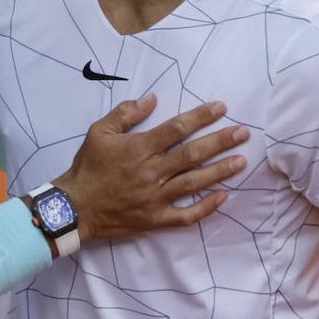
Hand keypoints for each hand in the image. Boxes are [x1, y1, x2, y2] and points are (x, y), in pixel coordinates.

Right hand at [54, 95, 247, 242]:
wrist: (75, 207)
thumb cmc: (87, 167)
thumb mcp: (99, 132)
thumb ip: (125, 113)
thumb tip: (151, 99)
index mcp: (139, 148)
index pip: (177, 128)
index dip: (201, 117)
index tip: (220, 108)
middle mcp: (152, 171)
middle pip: (193, 154)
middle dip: (221, 141)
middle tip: (243, 133)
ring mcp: (156, 197)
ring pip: (195, 182)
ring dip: (221, 171)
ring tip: (241, 161)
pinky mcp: (155, 218)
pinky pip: (186, 215)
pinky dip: (206, 207)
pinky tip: (223, 197)